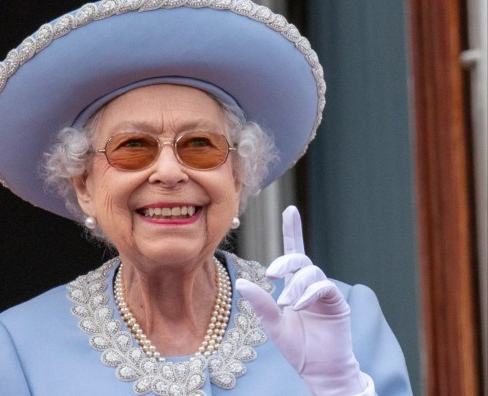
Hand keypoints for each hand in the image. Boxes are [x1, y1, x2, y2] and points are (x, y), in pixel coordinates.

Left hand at [236, 206, 373, 395]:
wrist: (318, 370)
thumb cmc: (297, 347)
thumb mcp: (273, 324)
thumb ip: (260, 304)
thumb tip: (240, 283)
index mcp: (295, 284)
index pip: (293, 252)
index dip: (292, 230)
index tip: (290, 208)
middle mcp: (310, 284)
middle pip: (300, 258)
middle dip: (286, 262)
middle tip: (272, 275)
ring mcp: (325, 292)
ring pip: (311, 272)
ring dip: (295, 286)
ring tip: (287, 306)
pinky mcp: (337, 302)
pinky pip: (323, 286)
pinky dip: (308, 294)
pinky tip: (298, 306)